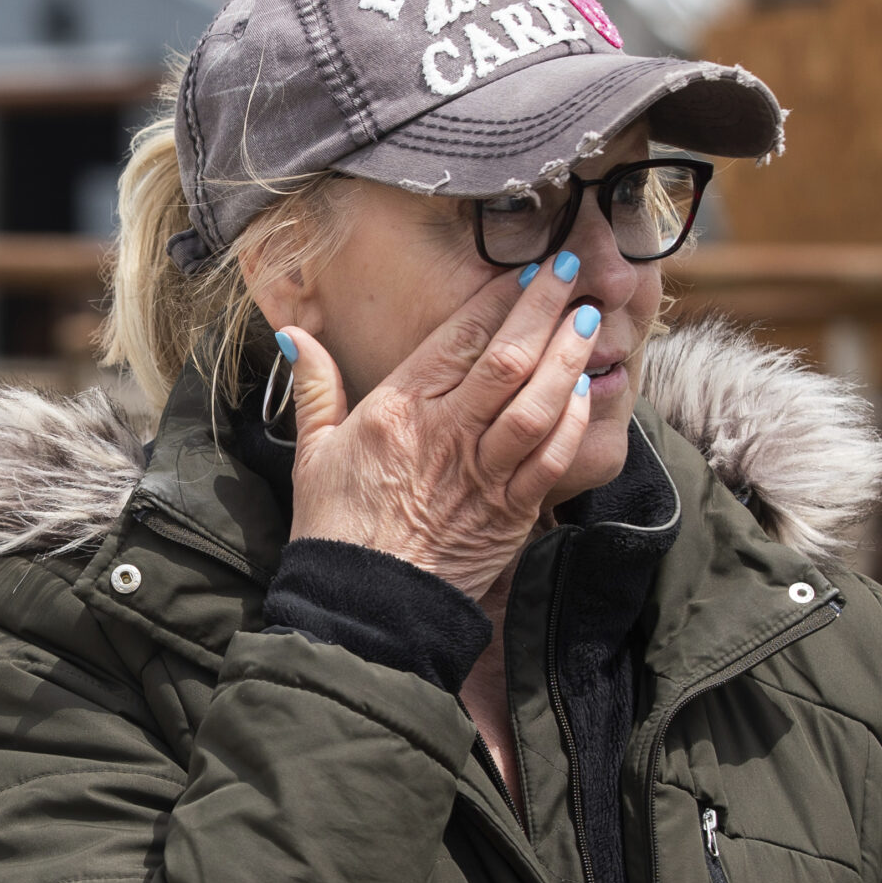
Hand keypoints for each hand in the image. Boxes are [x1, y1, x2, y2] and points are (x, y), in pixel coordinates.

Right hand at [280, 254, 603, 597]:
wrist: (363, 610)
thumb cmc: (336, 531)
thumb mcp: (312, 453)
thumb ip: (314, 388)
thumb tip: (294, 335)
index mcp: (395, 413)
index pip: (457, 339)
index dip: (497, 299)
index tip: (523, 273)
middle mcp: (443, 436)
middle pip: (506, 358)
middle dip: (545, 309)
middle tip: (571, 273)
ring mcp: (480, 476)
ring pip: (536, 403)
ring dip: (567, 358)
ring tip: (587, 322)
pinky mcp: (508, 514)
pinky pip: (549, 458)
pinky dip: (571, 422)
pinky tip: (583, 392)